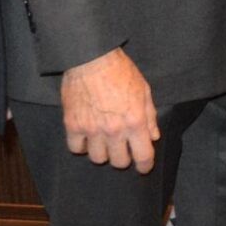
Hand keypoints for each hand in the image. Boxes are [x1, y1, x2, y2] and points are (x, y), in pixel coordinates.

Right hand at [60, 47, 159, 172]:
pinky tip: (86, 136)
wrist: (91, 58)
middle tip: (122, 148)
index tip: (143, 167)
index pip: (143, 156)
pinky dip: (82, 145)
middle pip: (119, 162)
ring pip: (98, 158)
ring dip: (103, 152)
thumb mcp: (144, 90)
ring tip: (104, 141)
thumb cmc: (120, 71)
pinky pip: (76, 148)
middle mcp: (114, 130)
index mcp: (135, 121)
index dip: (145, 166)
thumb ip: (149, 116)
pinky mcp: (72, 125)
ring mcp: (92, 129)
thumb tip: (153, 136)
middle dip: (124, 157)